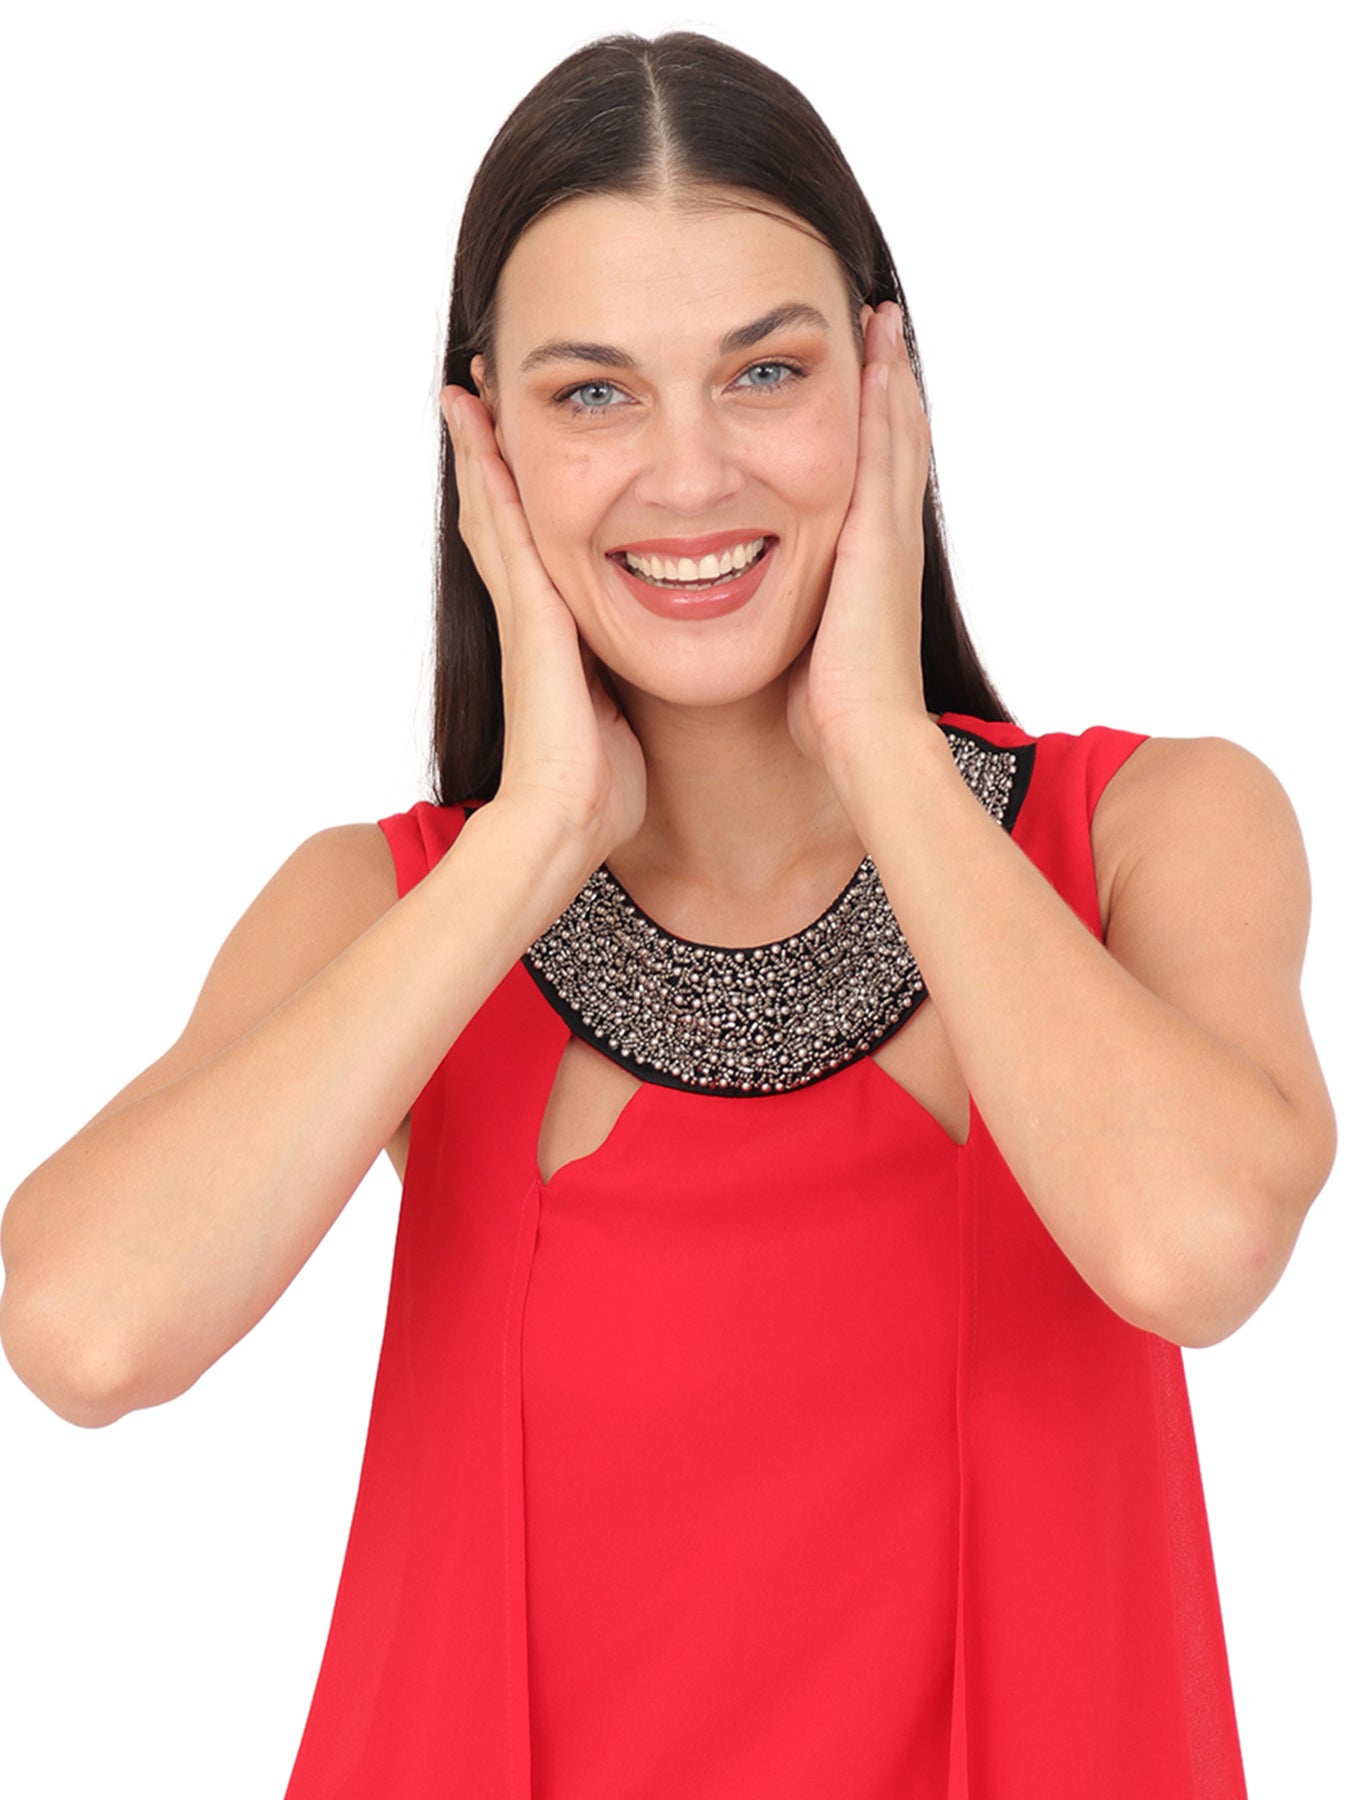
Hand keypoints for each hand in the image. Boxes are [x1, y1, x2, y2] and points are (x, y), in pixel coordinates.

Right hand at [442, 386, 647, 862]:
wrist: (561, 824)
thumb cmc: (592, 793)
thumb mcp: (615, 726)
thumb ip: (613, 695)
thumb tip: (620, 698)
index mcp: (552, 638)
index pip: (530, 551)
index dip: (515, 500)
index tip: (510, 451)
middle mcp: (528, 616)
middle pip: (498, 518)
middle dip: (486, 458)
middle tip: (471, 396)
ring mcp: (522, 613)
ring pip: (494, 512)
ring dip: (478, 450)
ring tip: (463, 392)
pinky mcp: (528, 617)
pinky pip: (508, 532)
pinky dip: (491, 481)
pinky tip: (481, 434)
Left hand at [785, 302, 932, 778]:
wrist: (867, 739)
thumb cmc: (832, 715)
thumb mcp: (809, 652)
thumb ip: (798, 622)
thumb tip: (774, 623)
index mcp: (870, 565)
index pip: (873, 478)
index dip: (871, 426)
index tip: (860, 378)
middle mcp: (889, 541)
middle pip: (895, 440)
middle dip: (887, 382)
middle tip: (879, 322)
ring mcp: (890, 536)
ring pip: (896, 434)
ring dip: (889, 374)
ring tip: (880, 319)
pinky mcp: (879, 539)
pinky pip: (884, 453)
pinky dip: (884, 403)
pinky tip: (875, 360)